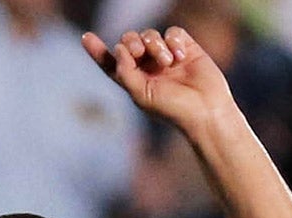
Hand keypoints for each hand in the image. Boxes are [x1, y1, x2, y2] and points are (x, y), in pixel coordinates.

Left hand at [81, 27, 234, 134]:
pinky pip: (172, 32)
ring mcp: (166, 56)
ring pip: (150, 35)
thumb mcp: (142, 95)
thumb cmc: (174, 109)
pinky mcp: (185, 48)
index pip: (112, 63)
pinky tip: (180, 56)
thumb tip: (118, 48)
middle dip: (130, 42)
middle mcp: (148, 67)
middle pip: (129, 41)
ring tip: (168, 63)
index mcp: (134, 81)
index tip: (85, 37)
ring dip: (155, 45)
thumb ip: (125, 72)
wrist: (206, 110)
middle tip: (138, 52)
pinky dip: (173, 41)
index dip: (98, 51)